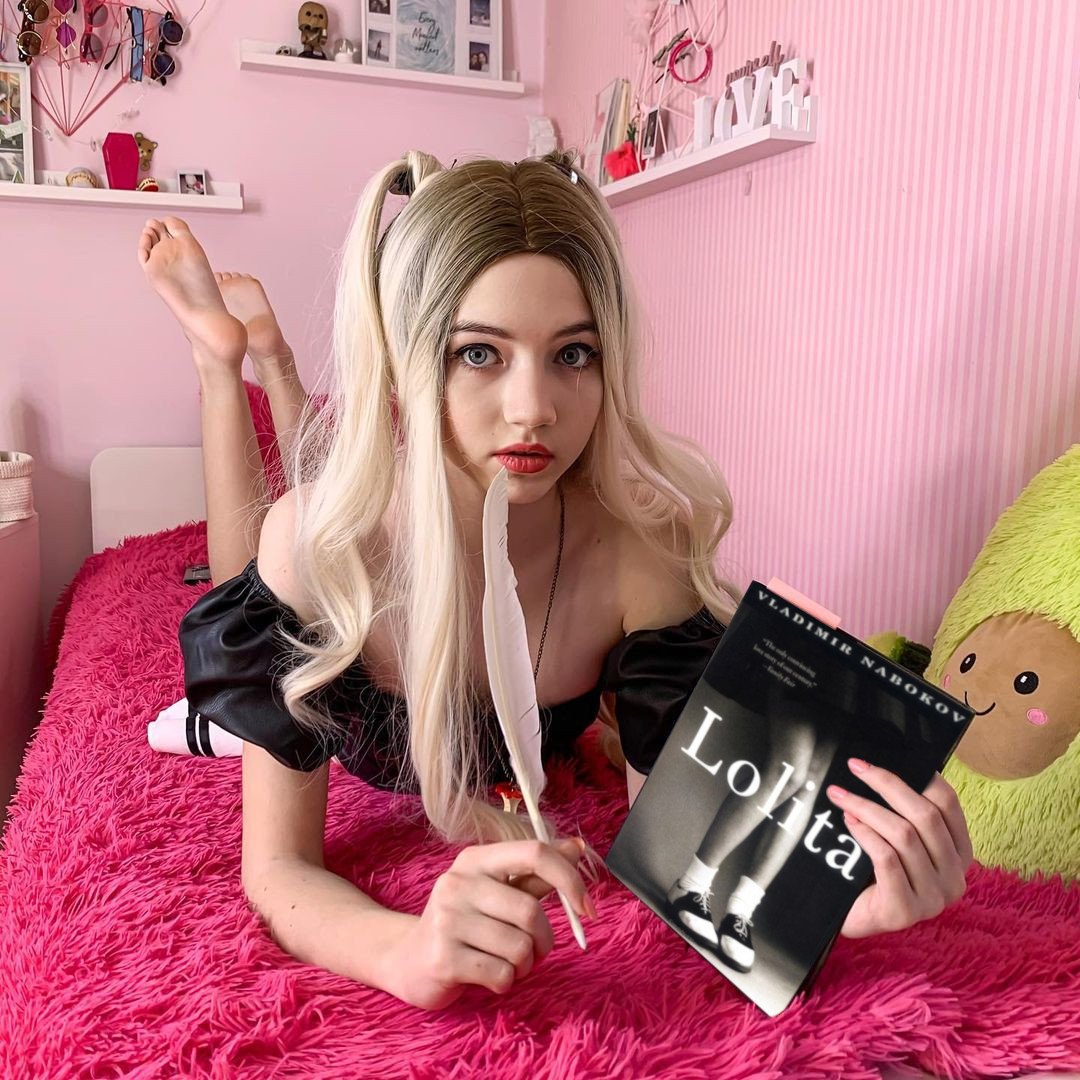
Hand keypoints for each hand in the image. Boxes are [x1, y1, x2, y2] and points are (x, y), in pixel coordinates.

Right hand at [386, 837, 593, 1010]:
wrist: (410, 960)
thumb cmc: (465, 923)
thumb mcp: (498, 893)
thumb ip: (536, 873)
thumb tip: (577, 846)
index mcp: (476, 859)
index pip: (534, 853)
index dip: (569, 879)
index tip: (587, 908)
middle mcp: (458, 882)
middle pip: (530, 911)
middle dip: (543, 941)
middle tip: (533, 951)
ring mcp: (447, 919)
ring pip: (519, 947)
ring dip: (524, 965)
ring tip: (505, 963)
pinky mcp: (443, 957)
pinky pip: (501, 975)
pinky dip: (506, 983)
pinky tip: (487, 976)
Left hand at [828, 759, 972, 938]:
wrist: (852, 917)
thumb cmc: (874, 872)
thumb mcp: (899, 840)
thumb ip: (905, 812)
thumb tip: (887, 764)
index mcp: (959, 854)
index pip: (948, 803)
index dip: (918, 775)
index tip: (881, 760)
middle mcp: (954, 878)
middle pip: (926, 815)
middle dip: (886, 784)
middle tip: (854, 767)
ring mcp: (932, 898)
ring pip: (903, 835)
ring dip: (866, 807)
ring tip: (839, 795)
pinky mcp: (904, 911)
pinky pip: (886, 859)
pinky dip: (865, 834)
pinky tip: (848, 822)